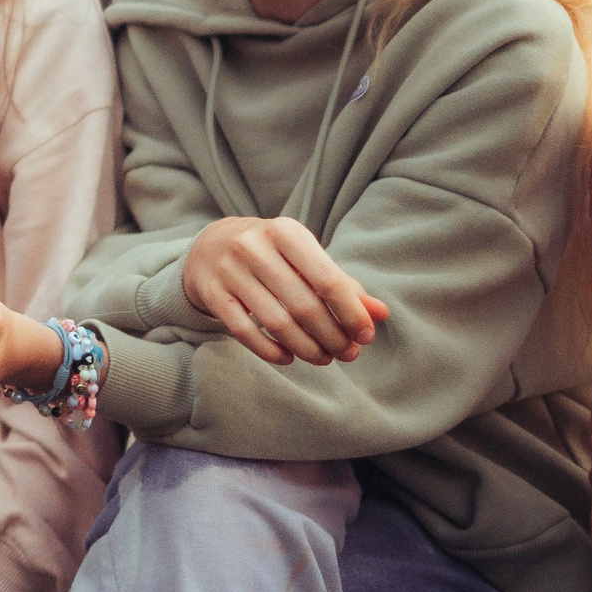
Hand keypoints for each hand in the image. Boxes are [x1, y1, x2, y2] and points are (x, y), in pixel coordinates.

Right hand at [182, 216, 388, 365]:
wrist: (210, 244)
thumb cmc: (273, 255)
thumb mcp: (306, 258)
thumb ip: (342, 285)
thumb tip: (380, 313)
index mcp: (285, 232)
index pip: (327, 280)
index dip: (351, 313)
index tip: (366, 337)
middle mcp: (253, 246)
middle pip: (303, 306)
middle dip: (332, 337)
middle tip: (347, 354)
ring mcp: (228, 269)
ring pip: (275, 322)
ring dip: (306, 348)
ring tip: (323, 359)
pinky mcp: (212, 292)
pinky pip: (244, 331)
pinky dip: (270, 351)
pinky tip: (288, 358)